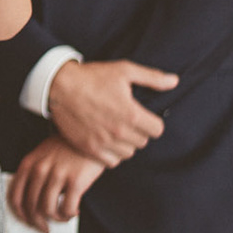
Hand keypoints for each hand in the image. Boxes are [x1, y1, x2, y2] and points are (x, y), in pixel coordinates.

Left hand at [9, 137, 105, 232]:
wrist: (90, 135)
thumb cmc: (67, 147)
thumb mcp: (42, 155)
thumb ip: (34, 173)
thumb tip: (31, 201)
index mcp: (28, 164)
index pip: (15, 196)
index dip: (20, 214)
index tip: (27, 221)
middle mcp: (40, 170)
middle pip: (31, 206)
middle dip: (37, 222)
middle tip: (45, 227)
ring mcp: (57, 175)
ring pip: (48, 210)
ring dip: (56, 218)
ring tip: (63, 216)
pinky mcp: (76, 181)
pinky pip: (67, 208)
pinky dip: (69, 215)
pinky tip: (74, 211)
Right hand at [47, 60, 170, 165]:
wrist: (58, 86)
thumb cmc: (92, 77)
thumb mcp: (124, 71)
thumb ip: (152, 78)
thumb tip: (174, 81)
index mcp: (132, 114)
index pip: (157, 130)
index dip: (152, 122)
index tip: (143, 116)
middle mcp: (120, 132)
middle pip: (143, 142)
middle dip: (138, 132)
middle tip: (127, 121)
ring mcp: (104, 142)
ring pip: (128, 153)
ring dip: (126, 144)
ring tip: (117, 131)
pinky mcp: (89, 148)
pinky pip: (111, 162)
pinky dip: (112, 154)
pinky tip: (107, 141)